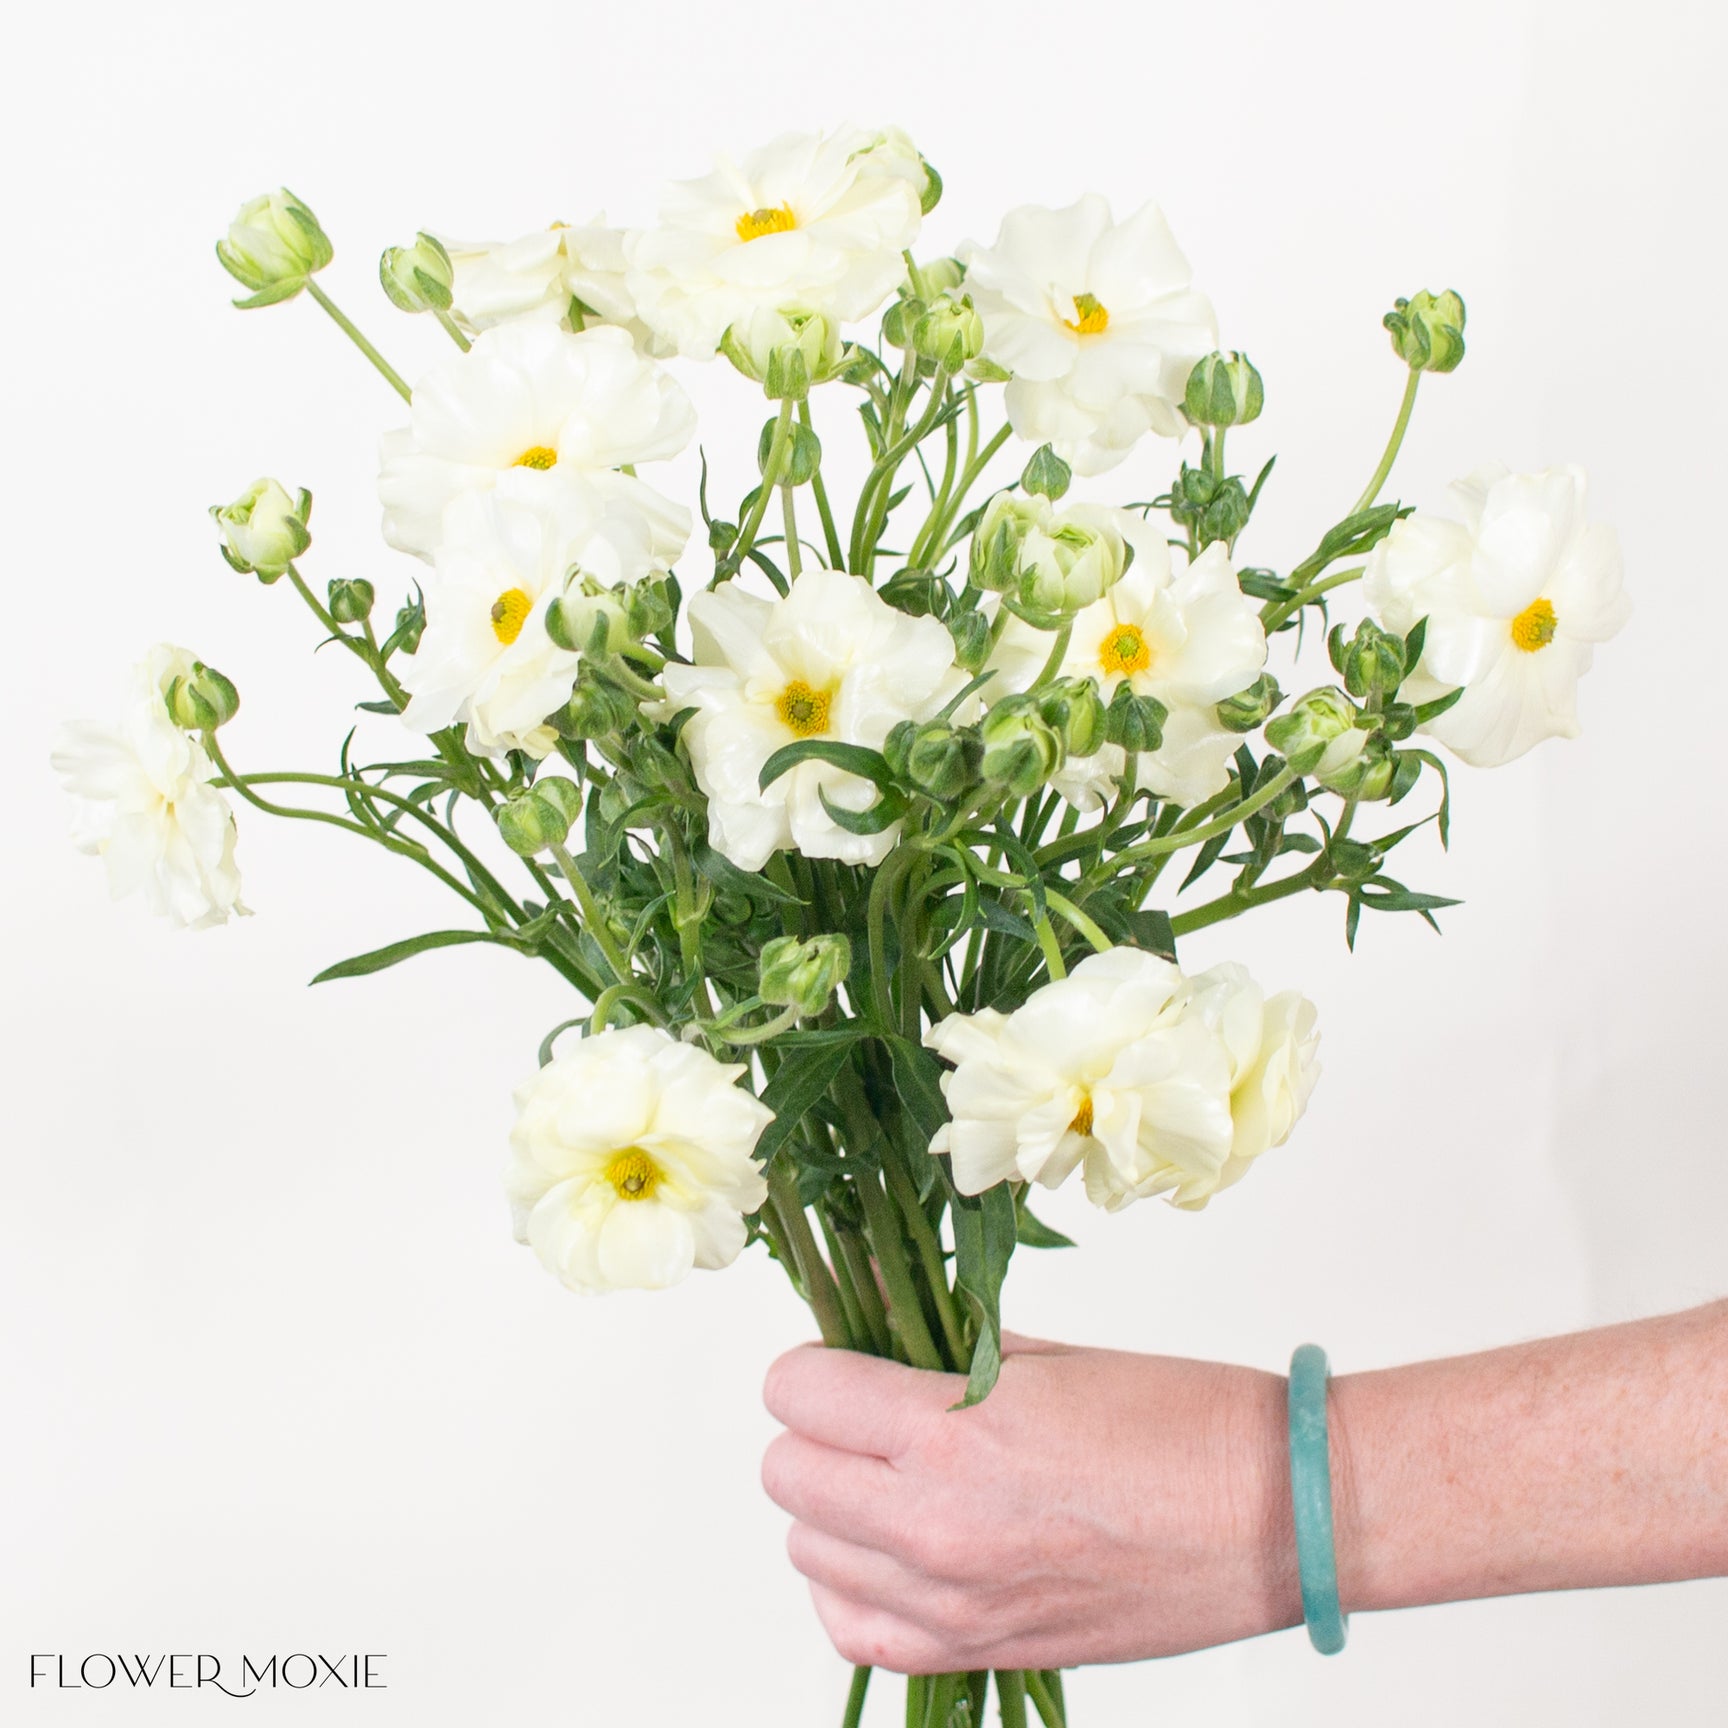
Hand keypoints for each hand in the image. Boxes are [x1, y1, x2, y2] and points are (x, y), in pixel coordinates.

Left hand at [760, 1334, 1301, 1674]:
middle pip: (784, 1473)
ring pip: (806, 1552)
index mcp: (952, 1434)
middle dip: (817, 1432)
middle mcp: (933, 1527)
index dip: (815, 1368)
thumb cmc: (1180, 1422)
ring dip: (834, 1508)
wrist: (1273, 1518)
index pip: (796, 1394)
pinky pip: (851, 1630)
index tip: (843, 1362)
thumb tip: (862, 1295)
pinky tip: (899, 1550)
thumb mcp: (1043, 1354)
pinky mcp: (977, 1654)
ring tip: (894, 1478)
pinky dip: (856, 1588)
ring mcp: (951, 1604)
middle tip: (869, 1413)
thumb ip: (935, 1337)